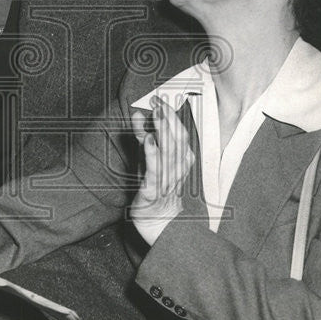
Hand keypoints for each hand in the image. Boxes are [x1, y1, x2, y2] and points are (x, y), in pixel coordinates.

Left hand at [130, 97, 194, 245]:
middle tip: (158, 101)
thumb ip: (144, 135)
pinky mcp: (154, 189)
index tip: (160, 98)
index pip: (179, 133)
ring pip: (168, 151)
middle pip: (176, 139)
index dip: (170, 114)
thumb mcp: (148, 156)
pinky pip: (155, 170)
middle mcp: (178, 167)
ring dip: (161, 131)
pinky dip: (152, 154)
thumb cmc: (153, 185)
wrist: (156, 220)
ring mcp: (168, 179)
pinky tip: (148, 141)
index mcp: (182, 158)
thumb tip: (139, 113)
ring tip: (156, 113)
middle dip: (167, 118)